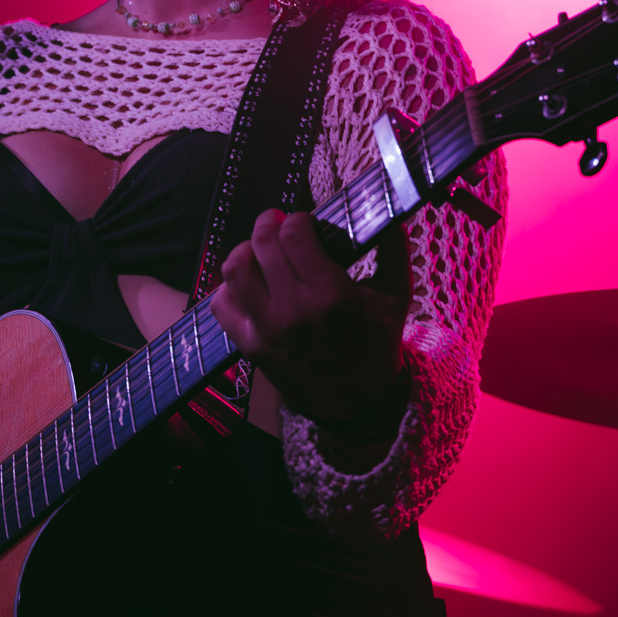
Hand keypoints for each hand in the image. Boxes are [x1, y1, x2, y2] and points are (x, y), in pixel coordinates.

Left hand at [211, 210, 410, 426]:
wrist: (359, 401)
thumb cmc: (377, 345)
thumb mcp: (396, 297)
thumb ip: (393, 251)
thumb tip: (390, 215)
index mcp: (331, 294)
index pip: (295, 235)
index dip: (297, 219)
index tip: (305, 222)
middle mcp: (294, 310)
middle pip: (262, 244)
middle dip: (269, 224)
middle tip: (278, 223)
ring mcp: (267, 329)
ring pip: (235, 269)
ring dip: (246, 250)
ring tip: (260, 249)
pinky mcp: (250, 347)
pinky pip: (221, 305)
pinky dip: (229, 288)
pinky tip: (248, 284)